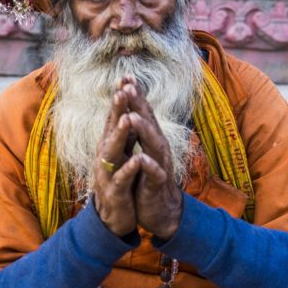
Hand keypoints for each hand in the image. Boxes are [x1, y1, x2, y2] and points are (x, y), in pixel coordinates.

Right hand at [93, 82, 140, 236]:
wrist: (112, 217)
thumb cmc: (119, 181)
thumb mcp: (121, 155)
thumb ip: (124, 135)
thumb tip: (128, 111)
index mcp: (111, 145)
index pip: (115, 117)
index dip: (120, 98)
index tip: (126, 77)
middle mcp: (105, 155)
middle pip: (111, 128)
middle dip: (117, 109)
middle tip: (122, 89)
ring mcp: (108, 172)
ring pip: (113, 150)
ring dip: (120, 134)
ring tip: (128, 118)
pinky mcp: (114, 191)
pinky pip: (122, 178)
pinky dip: (129, 168)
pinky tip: (137, 159)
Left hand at [123, 79, 183, 240]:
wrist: (161, 211)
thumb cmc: (147, 178)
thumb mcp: (142, 151)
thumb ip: (139, 132)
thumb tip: (131, 109)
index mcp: (150, 140)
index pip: (142, 113)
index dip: (135, 95)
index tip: (125, 76)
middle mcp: (157, 148)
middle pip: (149, 122)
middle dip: (139, 104)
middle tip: (128, 86)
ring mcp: (159, 164)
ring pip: (153, 144)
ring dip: (144, 130)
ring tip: (132, 117)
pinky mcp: (157, 184)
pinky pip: (154, 173)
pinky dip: (149, 165)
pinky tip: (142, 158)